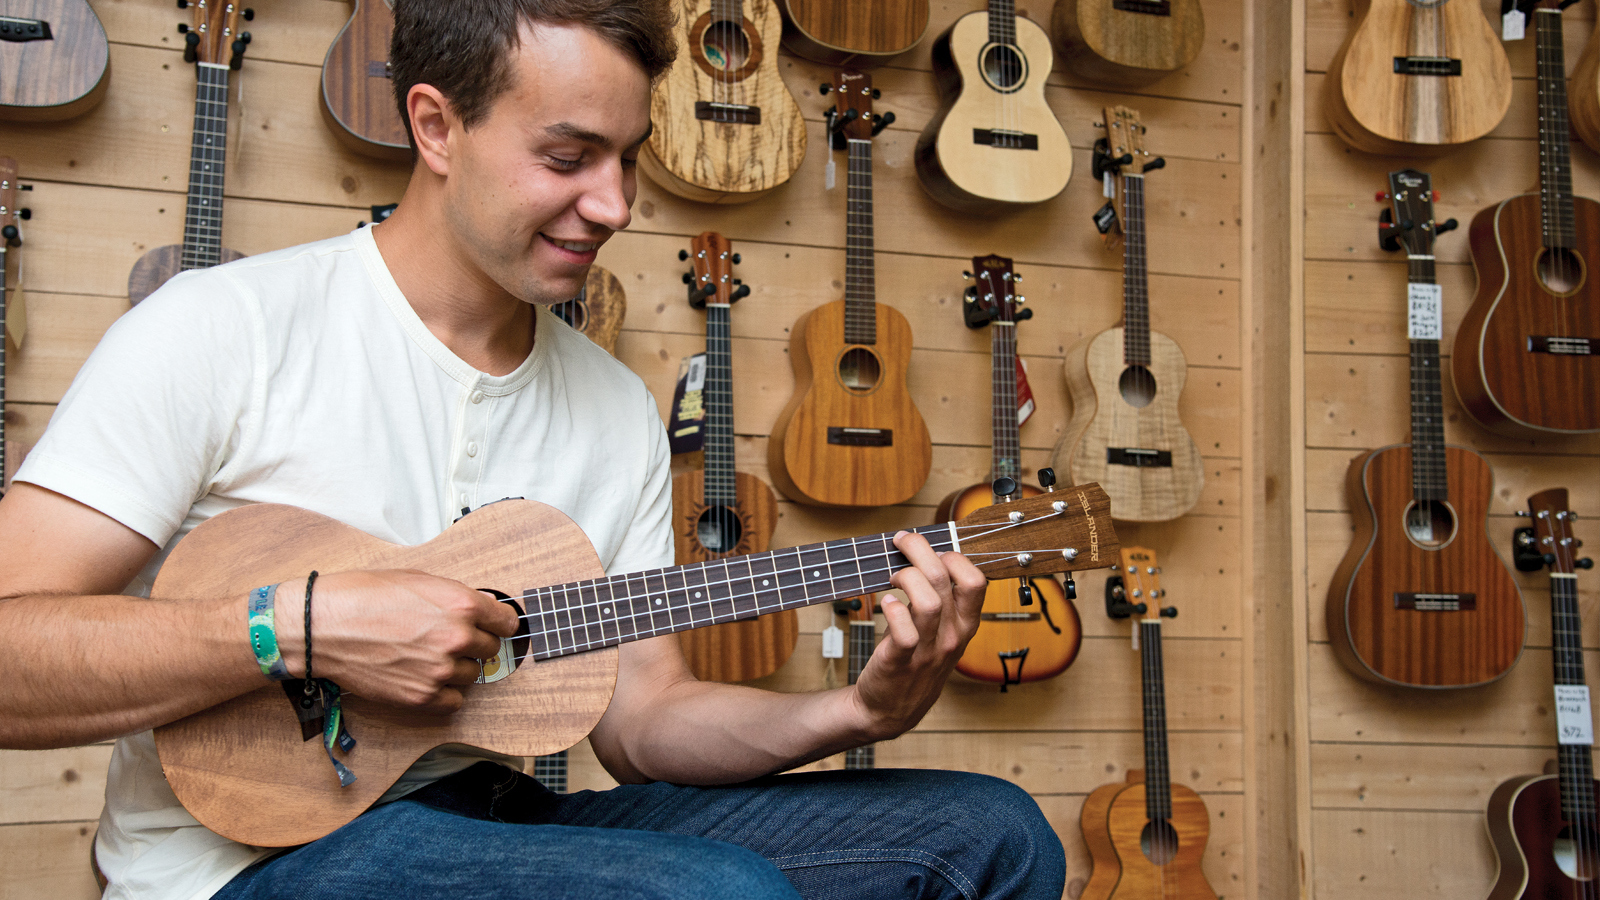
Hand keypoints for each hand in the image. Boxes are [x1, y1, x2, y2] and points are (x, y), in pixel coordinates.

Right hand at [273, 569, 518, 714]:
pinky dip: (444, 692)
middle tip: (448, 639)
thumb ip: (454, 597)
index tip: (493, 627)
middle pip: (490, 649)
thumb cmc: (362, 596)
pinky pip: (454, 701)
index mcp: (461, 604)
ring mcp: (441, 670)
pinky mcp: (422, 696)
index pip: (507, 622)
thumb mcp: (418, 579)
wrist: (323, 627)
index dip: (498, 623)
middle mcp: (456, 637)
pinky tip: (425, 678)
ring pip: (473, 675)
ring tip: (428, 656)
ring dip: (457, 668)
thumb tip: (478, 609)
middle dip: (473, 644)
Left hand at [849, 531, 986, 740]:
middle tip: (901, 543)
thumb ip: (941, 600)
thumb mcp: (941, 633)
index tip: (932, 550)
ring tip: (892, 577)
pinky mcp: (900, 662)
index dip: (954, 556)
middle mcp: (951, 637)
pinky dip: (892, 609)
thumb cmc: (914, 660)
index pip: (976, 581)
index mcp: (965, 626)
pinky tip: (884, 604)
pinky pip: (904, 630)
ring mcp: (927, 651)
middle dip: (920, 549)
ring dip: (905, 577)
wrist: (890, 709)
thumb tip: (924, 554)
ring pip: (928, 601)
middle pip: (945, 578)